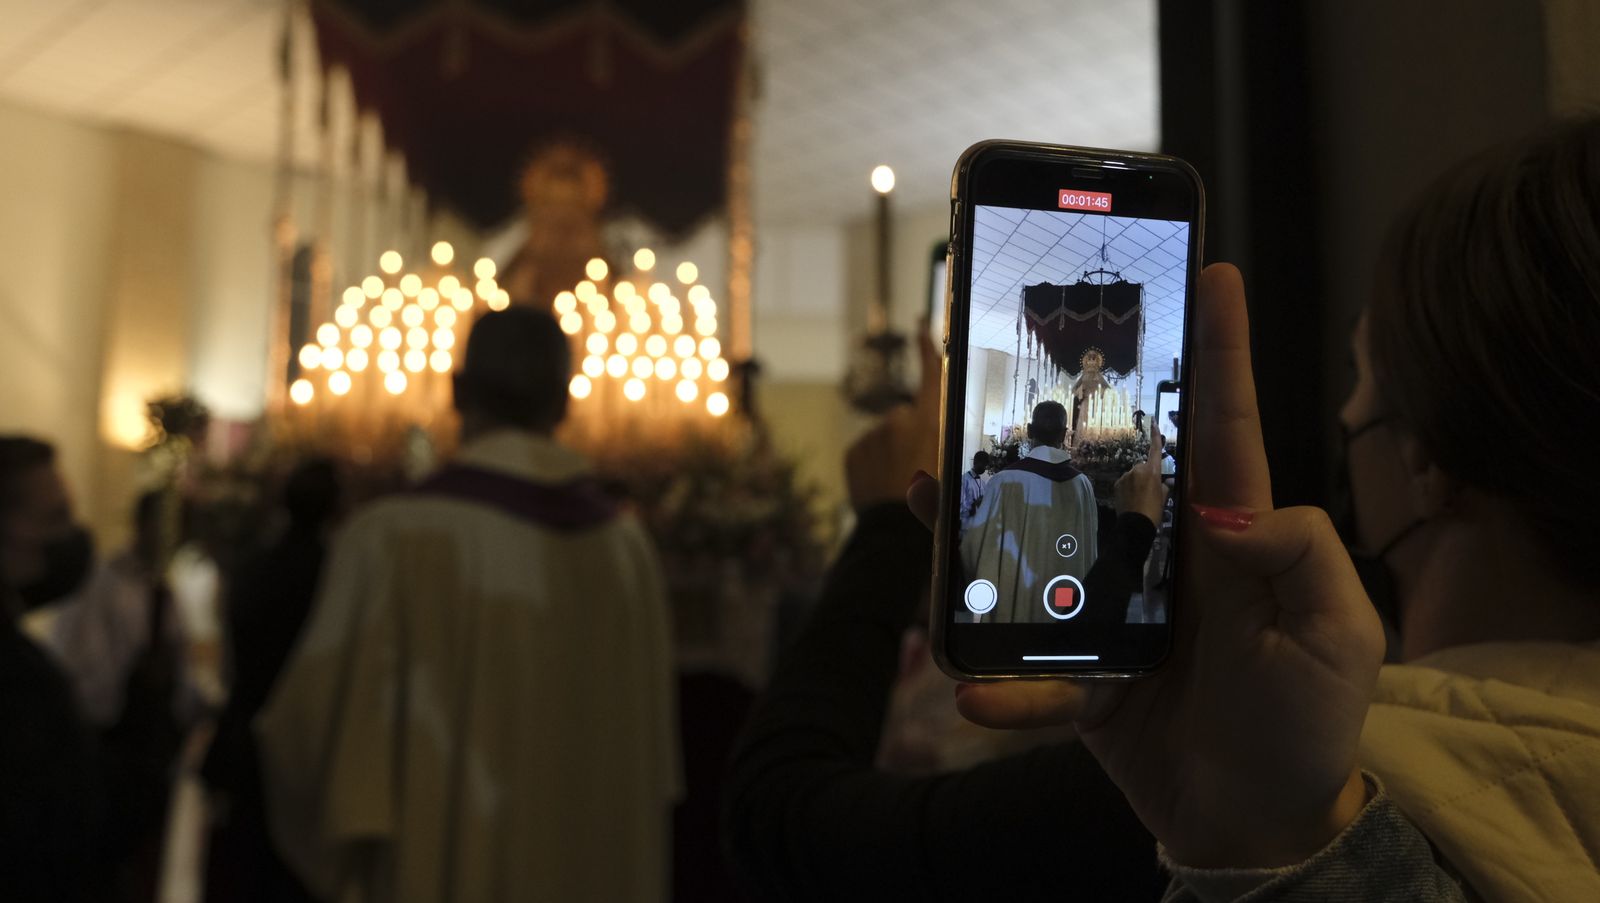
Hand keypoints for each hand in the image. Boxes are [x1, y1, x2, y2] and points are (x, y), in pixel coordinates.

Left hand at [845, 320, 941, 509]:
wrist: (897, 534)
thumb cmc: (935, 504)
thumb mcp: (954, 468)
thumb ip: (941, 441)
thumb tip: (928, 439)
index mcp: (933, 421)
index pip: (931, 373)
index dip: (926, 346)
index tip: (918, 323)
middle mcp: (902, 419)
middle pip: (907, 420)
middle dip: (911, 438)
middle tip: (919, 472)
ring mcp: (875, 435)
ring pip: (886, 439)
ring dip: (893, 455)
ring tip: (902, 485)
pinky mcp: (854, 452)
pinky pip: (868, 454)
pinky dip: (875, 466)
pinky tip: (884, 488)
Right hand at [907, 265, 1383, 868]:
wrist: (1255, 823)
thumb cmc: (1310, 725)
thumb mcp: (1340, 637)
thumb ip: (1303, 557)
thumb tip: (1230, 510)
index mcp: (1231, 533)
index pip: (1220, 426)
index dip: (1219, 350)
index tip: (1211, 270)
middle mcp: (1165, 555)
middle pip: (1103, 466)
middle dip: (1059, 410)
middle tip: (1012, 355)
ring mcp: (1114, 608)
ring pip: (1038, 544)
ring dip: (983, 518)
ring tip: (931, 487)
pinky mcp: (1081, 670)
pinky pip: (1028, 665)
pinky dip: (1001, 680)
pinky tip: (971, 686)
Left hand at [1113, 427, 1168, 524]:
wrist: (1135, 524)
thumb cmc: (1154, 510)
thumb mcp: (1163, 497)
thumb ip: (1165, 485)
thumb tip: (1167, 481)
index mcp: (1152, 471)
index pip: (1155, 450)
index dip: (1155, 436)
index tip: (1153, 423)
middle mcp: (1137, 469)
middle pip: (1144, 467)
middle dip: (1146, 475)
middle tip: (1150, 491)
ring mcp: (1126, 476)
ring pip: (1134, 474)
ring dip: (1137, 482)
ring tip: (1140, 498)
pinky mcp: (1117, 483)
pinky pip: (1125, 481)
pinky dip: (1129, 487)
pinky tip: (1131, 499)